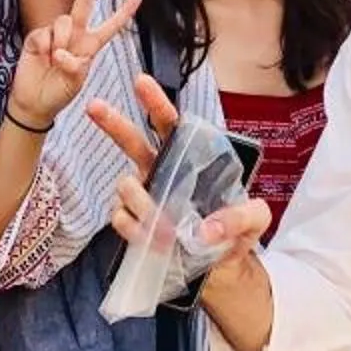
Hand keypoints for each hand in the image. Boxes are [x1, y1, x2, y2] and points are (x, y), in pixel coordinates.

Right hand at [9, 0, 140, 130]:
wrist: (34, 102)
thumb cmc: (59, 93)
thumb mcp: (75, 83)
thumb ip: (75, 67)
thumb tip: (62, 52)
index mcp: (89, 46)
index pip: (110, 27)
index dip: (124, 12)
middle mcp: (73, 36)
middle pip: (82, 5)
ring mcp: (54, 35)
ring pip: (63, 21)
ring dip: (61, 41)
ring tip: (54, 59)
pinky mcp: (36, 37)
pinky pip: (43, 33)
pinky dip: (44, 46)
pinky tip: (41, 57)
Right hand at [97, 75, 274, 259]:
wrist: (221, 268)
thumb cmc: (236, 232)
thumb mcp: (256, 220)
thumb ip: (243, 217)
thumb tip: (207, 229)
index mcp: (188, 158)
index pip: (170, 124)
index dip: (156, 103)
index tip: (141, 82)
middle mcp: (160, 171)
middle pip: (132, 142)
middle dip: (114, 123)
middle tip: (95, 106)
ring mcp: (144, 197)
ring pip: (125, 186)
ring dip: (141, 201)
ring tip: (162, 224)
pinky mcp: (134, 224)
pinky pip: (121, 218)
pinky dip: (134, 228)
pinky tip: (151, 238)